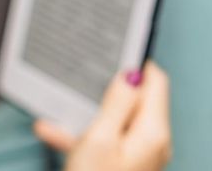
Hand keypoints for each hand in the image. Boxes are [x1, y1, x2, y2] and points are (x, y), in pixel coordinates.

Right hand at [35, 61, 171, 170]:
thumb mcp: (99, 139)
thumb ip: (117, 103)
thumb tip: (130, 75)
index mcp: (152, 132)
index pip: (156, 81)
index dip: (135, 64)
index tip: (113, 53)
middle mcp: (153, 142)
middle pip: (136, 100)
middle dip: (107, 88)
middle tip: (83, 77)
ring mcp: (140, 155)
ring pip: (116, 120)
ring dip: (88, 112)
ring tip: (60, 107)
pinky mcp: (126, 164)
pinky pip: (107, 140)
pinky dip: (85, 134)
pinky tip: (55, 132)